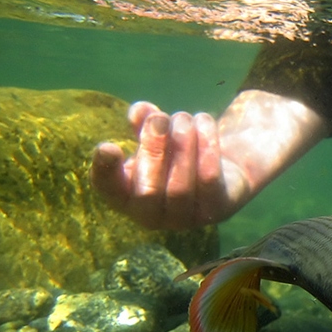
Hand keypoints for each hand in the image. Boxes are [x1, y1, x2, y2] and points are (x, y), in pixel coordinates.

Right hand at [91, 90, 329, 229]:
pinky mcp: (221, 210)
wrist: (227, 160)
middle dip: (154, 149)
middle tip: (163, 117)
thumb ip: (147, 122)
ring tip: (189, 116)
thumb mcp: (163, 129)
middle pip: (147, 191)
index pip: (109, 193)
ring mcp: (191, 219)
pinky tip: (208, 125)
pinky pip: (212, 186)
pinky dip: (209, 153)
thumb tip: (140, 112)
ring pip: (181, 190)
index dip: (105, 174)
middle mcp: (158, 217)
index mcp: (131, 197)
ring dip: (184, 148)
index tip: (108, 145)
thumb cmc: (185, 144)